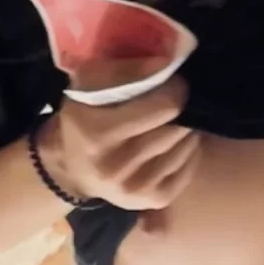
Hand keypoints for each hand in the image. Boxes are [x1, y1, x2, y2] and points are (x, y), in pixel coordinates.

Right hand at [37, 67, 200, 210]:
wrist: (72, 168)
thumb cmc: (84, 116)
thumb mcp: (90, 82)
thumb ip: (127, 69)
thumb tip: (169, 63)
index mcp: (97, 134)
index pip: (165, 105)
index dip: (174, 87)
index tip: (171, 82)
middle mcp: (117, 167)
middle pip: (178, 126)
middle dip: (179, 109)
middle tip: (169, 102)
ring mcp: (137, 189)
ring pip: (187, 145)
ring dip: (184, 128)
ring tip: (168, 122)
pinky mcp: (155, 201)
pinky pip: (191, 166)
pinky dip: (188, 150)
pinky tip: (171, 143)